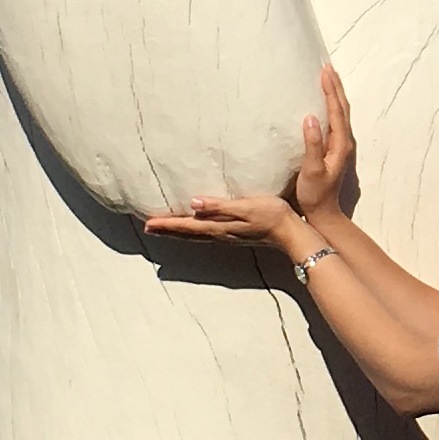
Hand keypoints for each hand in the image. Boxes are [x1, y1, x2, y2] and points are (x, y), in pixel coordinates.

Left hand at [145, 189, 304, 256]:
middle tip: (148, 228)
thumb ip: (219, 206)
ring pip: (195, 235)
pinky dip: (193, 232)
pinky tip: (195, 229)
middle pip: (187, 234)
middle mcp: (219, 234)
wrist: (290, 233)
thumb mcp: (245, 207)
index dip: (167, 224)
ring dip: (178, 233)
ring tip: (164, 229)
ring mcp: (227, 236)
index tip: (148, 223)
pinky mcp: (234, 235)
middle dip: (167, 230)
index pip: (187, 226)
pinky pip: (206, 234)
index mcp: (219, 227)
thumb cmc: (271, 215)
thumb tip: (193, 203)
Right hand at [291, 60, 357, 223]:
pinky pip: (334, 120)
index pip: (337, 110)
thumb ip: (312, 144)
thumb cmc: (315, 193)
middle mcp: (344, 142)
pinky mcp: (333, 149)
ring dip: (335, 94)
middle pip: (342, 107)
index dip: (331, 90)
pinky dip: (331, 106)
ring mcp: (340, 145)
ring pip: (340, 113)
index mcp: (340, 144)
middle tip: (327, 67)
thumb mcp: (311, 170)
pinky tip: (323, 103)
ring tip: (327, 78)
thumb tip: (311, 117)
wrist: (323, 213)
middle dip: (335, 86)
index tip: (324, 71)